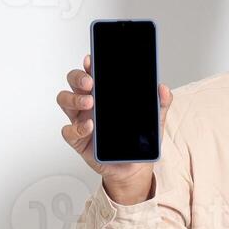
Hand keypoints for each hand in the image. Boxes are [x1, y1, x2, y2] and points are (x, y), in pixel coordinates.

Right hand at [57, 54, 172, 203]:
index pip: (93, 73)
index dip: (89, 64)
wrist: (134, 169)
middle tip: (91, 82)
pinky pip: (68, 130)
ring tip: (89, 102)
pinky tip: (90, 127)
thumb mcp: (154, 121)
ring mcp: (81, 120)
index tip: (92, 60)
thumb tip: (163, 88)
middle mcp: (90, 104)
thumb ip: (160, 104)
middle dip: (78, 77)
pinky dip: (77, 127)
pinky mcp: (78, 139)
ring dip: (74, 98)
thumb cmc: (138, 141)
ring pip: (64, 100)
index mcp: (105, 94)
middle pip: (74, 82)